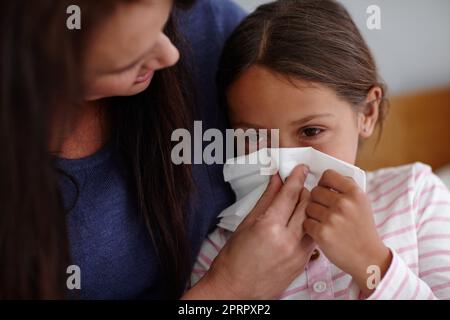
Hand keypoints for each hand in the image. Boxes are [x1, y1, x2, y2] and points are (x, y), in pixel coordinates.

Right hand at [183, 165, 314, 299]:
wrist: (236, 289)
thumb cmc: (234, 259)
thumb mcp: (246, 224)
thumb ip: (265, 200)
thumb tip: (275, 181)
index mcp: (269, 227)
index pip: (289, 195)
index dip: (296, 178)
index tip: (301, 169)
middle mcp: (287, 240)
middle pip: (306, 205)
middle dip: (304, 191)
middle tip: (299, 184)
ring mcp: (297, 253)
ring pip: (313, 221)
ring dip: (309, 208)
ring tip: (301, 203)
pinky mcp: (302, 263)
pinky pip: (311, 237)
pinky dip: (308, 226)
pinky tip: (300, 223)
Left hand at [303, 169, 391, 295]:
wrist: (368, 257)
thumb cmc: (362, 228)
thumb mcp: (362, 203)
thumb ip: (346, 188)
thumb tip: (324, 177)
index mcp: (355, 193)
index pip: (328, 175)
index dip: (323, 182)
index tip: (324, 189)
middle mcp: (344, 203)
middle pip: (315, 191)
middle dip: (317, 200)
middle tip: (325, 210)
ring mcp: (332, 218)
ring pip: (308, 207)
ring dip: (313, 214)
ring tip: (325, 222)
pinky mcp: (322, 233)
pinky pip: (306, 222)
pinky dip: (311, 228)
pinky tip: (322, 232)